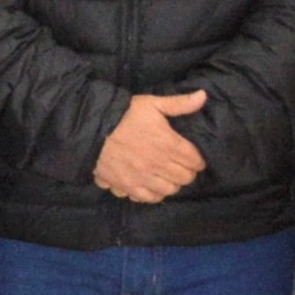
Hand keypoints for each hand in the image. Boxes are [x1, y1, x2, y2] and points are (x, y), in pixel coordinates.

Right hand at [94, 90, 210, 203]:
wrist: (91, 129)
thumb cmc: (124, 115)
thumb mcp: (152, 104)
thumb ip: (179, 103)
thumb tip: (203, 96)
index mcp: (168, 144)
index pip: (195, 161)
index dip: (198, 160)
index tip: (194, 158)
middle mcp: (158, 164)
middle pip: (185, 178)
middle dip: (187, 173)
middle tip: (181, 167)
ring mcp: (142, 178)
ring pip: (169, 190)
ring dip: (171, 184)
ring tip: (166, 177)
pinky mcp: (127, 186)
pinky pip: (148, 198)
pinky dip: (152, 194)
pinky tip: (150, 185)